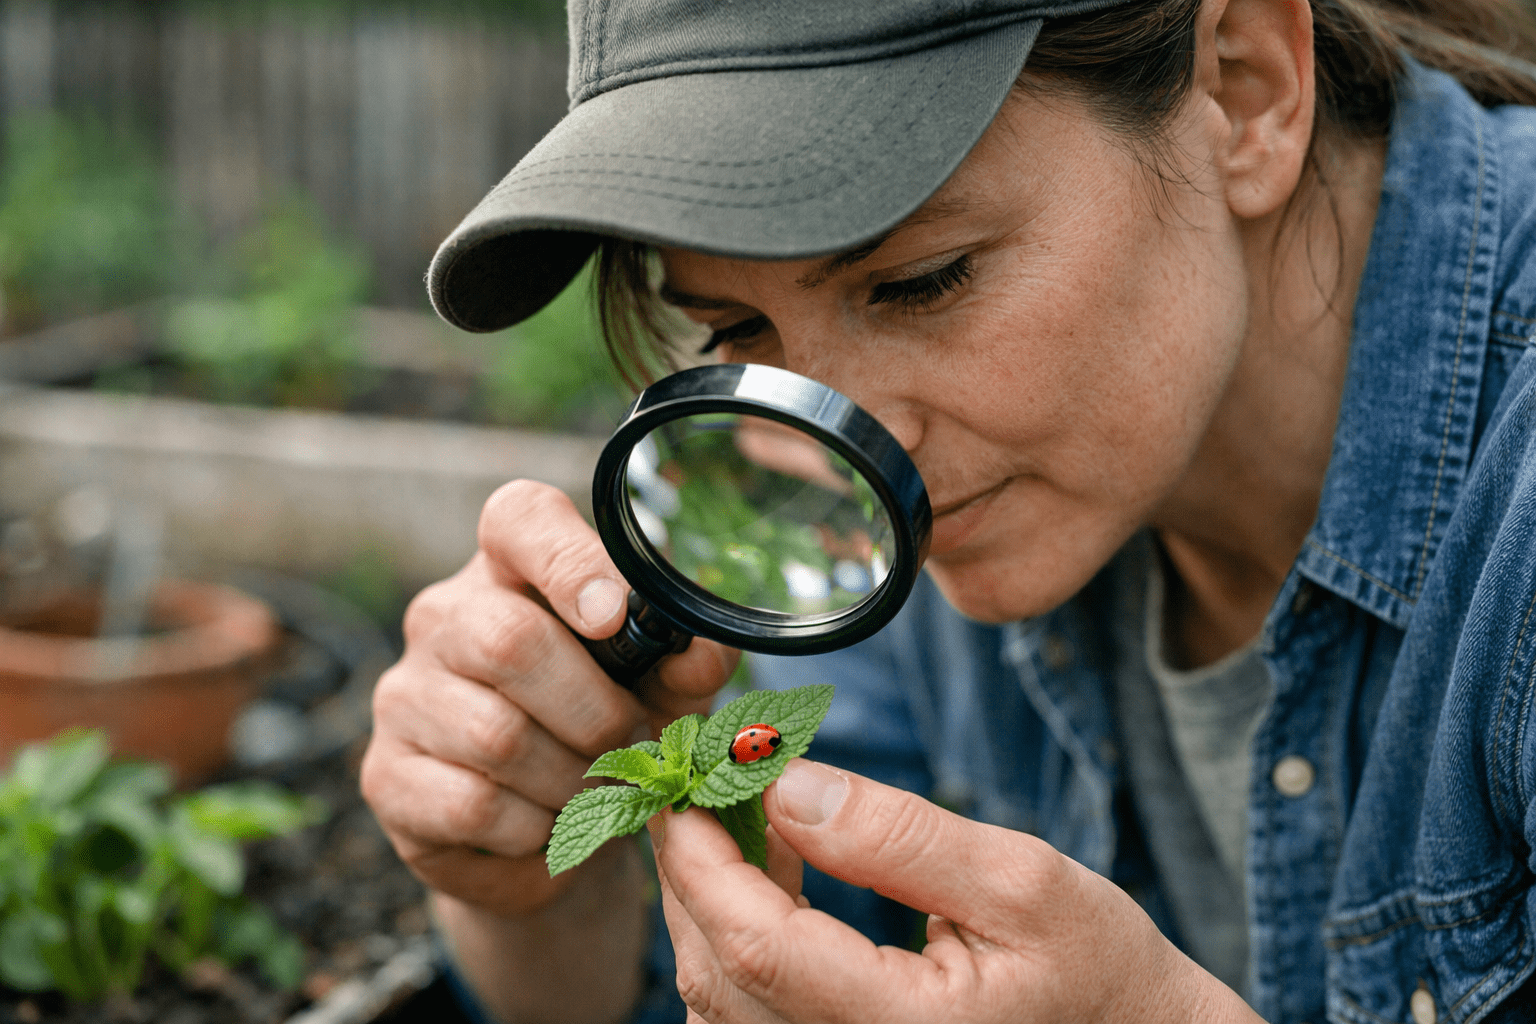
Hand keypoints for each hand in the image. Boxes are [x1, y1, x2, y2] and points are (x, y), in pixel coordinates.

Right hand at [361, 479, 738, 916]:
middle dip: (596, 710)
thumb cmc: (606, 723)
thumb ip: (687, 660)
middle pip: (510, 641)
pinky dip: (534, 827)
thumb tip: (703, 652)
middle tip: (634, 743)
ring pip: (497, 736)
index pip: (519, 517)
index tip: (615, 615)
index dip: (569, 559)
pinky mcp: (387, 775)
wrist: (544, 828)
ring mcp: (405, 694)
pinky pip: (472, 805)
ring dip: (573, 778)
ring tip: (598, 788)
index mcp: (514, 567)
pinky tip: (549, 823)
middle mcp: (444, 616)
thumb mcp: (661, 685)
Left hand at [650, 758, 1262, 1023]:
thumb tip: (785, 785)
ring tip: (745, 815)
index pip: (754, 945)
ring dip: (712, 900)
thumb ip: (899, 836)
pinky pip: (749, 1016)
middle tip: (701, 780)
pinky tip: (774, 875)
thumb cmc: (1099, 973)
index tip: (687, 779)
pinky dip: (741, 936)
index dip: (702, 857)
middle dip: (692, 867)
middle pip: (716, 972)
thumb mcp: (1020, 884)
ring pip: (720, 999)